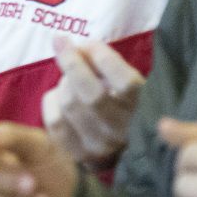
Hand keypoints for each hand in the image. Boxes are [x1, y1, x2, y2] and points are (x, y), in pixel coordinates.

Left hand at [41, 37, 145, 167]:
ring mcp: (99, 146)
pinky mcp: (77, 154)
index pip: (125, 83)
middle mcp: (122, 131)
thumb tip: (79, 48)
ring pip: (69, 104)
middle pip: (92, 94)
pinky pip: (54, 120)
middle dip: (72, 63)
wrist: (119, 152)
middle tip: (61, 42)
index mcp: (144, 110)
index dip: (103, 58)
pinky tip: (58, 97)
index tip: (89, 44)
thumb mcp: (126, 84)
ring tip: (69, 78)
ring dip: (63, 83)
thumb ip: (108, 66)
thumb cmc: (123, 106)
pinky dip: (52, 101)